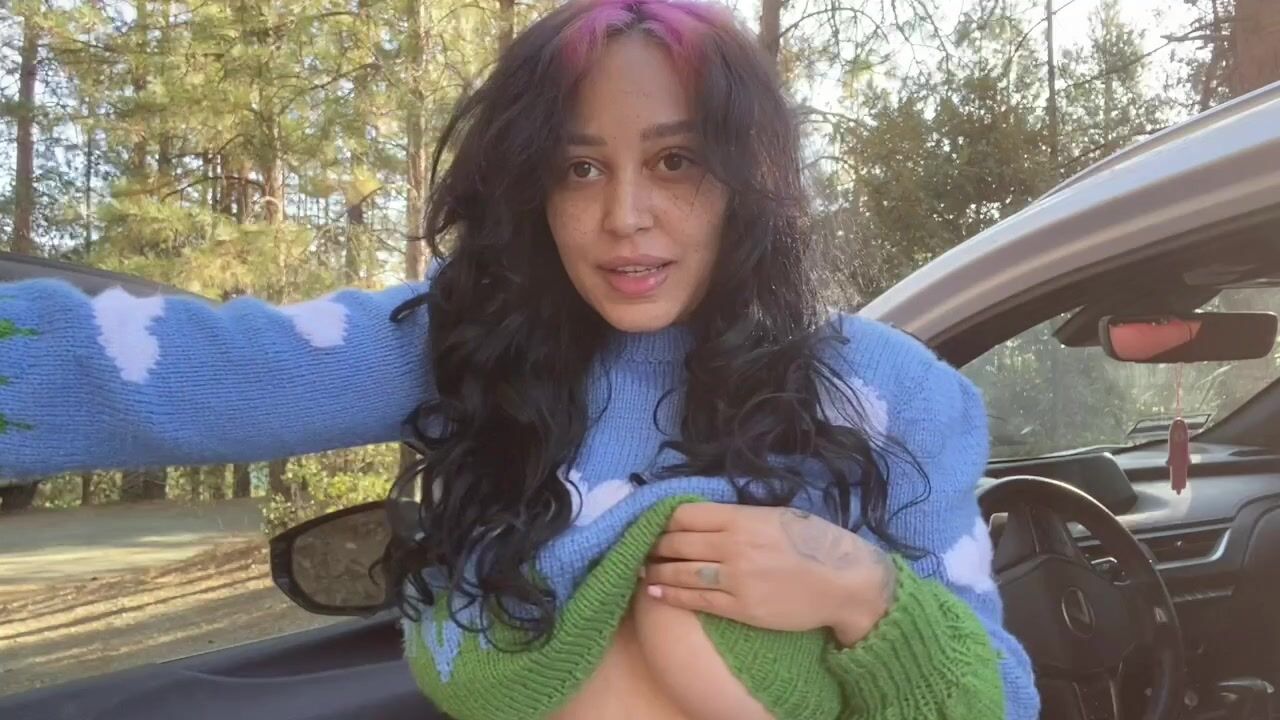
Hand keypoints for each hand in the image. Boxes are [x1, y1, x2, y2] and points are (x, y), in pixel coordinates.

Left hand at [642, 502, 896, 645]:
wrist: (844, 582)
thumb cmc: (816, 544)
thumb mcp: (778, 516)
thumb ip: (741, 516)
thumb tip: (707, 518)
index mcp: (743, 518)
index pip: (686, 515)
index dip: (664, 520)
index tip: (655, 524)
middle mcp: (734, 545)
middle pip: (678, 542)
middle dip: (655, 545)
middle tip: (642, 547)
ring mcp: (735, 578)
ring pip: (682, 571)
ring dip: (656, 570)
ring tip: (641, 569)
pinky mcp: (741, 607)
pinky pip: (697, 600)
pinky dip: (671, 594)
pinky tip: (655, 591)